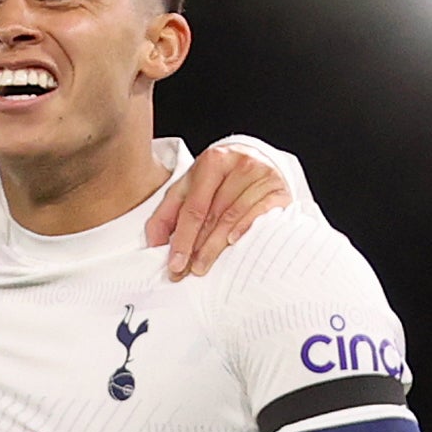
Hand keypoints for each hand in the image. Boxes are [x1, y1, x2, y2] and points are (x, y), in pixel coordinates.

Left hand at [143, 143, 292, 280]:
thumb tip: (154, 244)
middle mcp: (237, 164)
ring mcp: (260, 176)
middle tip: (186, 271)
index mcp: (211, 161)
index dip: (182, 239)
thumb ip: (168, 212)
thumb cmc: (219, 180)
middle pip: (212, 215)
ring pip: (233, 217)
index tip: (174, 264)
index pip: (192, 208)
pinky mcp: (278, 189)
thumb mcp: (190, 187)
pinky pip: (259, 213)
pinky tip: (233, 243)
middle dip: (196, 247)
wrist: (257, 159)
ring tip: (203, 266)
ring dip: (215, 246)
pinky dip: (244, 229)